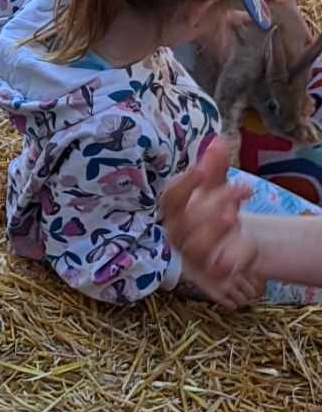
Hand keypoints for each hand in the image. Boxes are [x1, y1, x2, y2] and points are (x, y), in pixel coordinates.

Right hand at [159, 138, 257, 303]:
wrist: (232, 244)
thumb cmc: (214, 210)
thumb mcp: (217, 185)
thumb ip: (215, 165)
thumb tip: (217, 139)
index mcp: (175, 211)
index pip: (171, 198)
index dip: (184, 184)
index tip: (201, 169)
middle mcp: (179, 233)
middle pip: (187, 219)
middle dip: (213, 201)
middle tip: (239, 188)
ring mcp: (193, 255)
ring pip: (196, 245)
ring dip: (213, 230)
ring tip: (233, 216)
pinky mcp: (211, 272)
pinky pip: (212, 271)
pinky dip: (220, 265)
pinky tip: (231, 257)